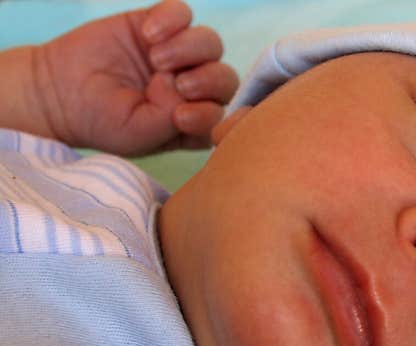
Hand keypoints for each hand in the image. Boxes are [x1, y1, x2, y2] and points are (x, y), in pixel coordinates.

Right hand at [34, 0, 237, 154]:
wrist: (60, 92)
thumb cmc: (102, 121)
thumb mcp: (138, 133)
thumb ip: (170, 119)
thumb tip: (185, 88)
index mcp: (195, 122)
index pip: (223, 115)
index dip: (209, 112)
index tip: (179, 116)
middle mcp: (194, 89)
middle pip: (225, 77)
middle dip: (207, 79)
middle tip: (171, 81)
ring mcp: (180, 56)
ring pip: (210, 42)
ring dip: (189, 48)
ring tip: (156, 58)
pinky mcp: (159, 25)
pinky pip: (182, 13)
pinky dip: (171, 19)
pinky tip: (148, 33)